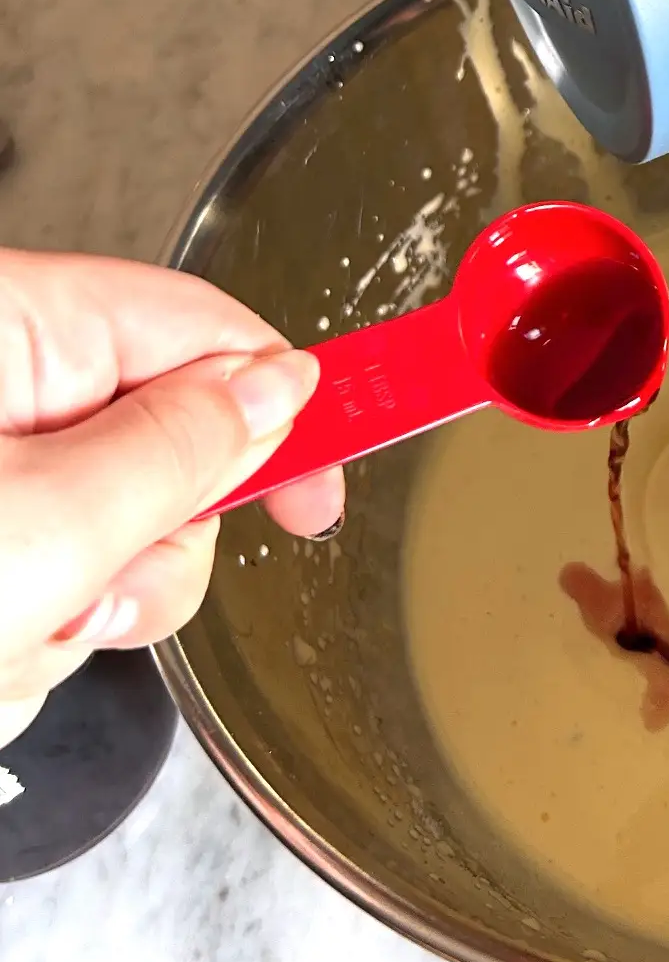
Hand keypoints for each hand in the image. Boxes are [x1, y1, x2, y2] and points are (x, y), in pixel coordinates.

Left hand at [0, 250, 342, 748]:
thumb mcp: (43, 526)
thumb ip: (184, 450)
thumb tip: (284, 390)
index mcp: (12, 324)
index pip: (205, 328)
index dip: (286, 402)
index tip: (341, 467)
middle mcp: (0, 388)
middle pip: (172, 444)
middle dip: (153, 545)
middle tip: (91, 589)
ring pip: (117, 535)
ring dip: (84, 611)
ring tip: (6, 633)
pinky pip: (55, 584)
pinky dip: (32, 638)